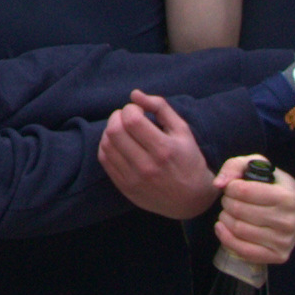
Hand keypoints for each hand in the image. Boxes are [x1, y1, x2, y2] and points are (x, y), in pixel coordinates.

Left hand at [95, 89, 217, 219]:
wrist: (191, 199)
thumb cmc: (189, 159)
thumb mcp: (182, 130)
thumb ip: (160, 107)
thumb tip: (134, 94)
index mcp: (164, 149)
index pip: (131, 120)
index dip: (130, 109)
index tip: (139, 111)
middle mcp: (147, 166)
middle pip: (115, 131)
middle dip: (117, 116)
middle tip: (127, 117)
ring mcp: (133, 179)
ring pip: (106, 145)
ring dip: (111, 130)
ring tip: (123, 129)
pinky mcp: (124, 187)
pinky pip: (104, 160)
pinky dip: (107, 145)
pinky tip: (118, 143)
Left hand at [211, 156, 294, 272]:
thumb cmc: (276, 187)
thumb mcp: (260, 166)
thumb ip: (235, 166)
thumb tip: (218, 184)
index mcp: (287, 196)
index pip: (243, 191)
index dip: (230, 188)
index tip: (232, 188)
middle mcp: (288, 220)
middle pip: (238, 211)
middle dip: (227, 203)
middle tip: (229, 200)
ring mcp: (284, 241)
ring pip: (238, 230)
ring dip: (225, 219)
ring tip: (229, 213)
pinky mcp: (278, 256)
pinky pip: (244, 251)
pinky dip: (226, 238)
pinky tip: (223, 228)